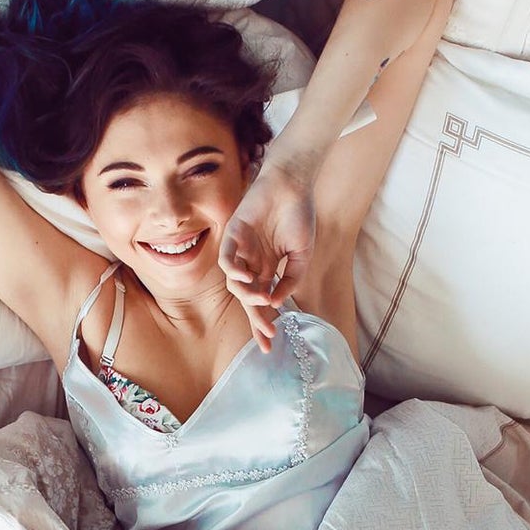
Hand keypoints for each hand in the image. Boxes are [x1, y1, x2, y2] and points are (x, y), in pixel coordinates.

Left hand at [219, 162, 315, 352]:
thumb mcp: (301, 255)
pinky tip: (247, 279)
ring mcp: (241, 251)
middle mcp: (252, 264)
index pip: (261, 303)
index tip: (271, 345)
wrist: (293, 184)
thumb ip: (291, 280)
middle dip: (255, 319)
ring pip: (235, 284)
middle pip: (247, 299)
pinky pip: (227, 261)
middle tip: (266, 336)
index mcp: (267, 270)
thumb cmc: (299, 216)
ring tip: (262, 300)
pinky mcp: (233, 235)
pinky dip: (235, 272)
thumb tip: (275, 304)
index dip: (264, 323)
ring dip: (248, 296)